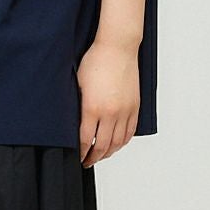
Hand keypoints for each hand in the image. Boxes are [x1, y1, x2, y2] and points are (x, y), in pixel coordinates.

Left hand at [76, 38, 139, 165]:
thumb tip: (75, 124)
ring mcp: (125, 111)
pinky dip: (123, 142)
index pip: (86, 139)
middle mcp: (111, 113)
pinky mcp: (135, 107)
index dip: (81, 152)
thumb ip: (78, 107)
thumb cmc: (96, 60)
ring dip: (109, 152)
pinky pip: (130, 132)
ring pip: (118, 142)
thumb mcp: (78, 84)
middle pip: (103, 145)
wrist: (117, 48)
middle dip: (94, 157)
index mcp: (93, 108)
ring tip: (101, 155)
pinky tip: (117, 144)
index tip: (78, 157)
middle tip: (88, 161)